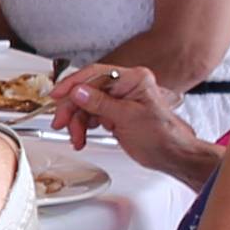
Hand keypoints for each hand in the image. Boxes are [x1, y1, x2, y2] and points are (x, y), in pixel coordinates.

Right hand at [53, 60, 213, 181]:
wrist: (172, 155)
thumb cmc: (162, 135)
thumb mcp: (128, 117)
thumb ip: (100, 103)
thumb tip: (78, 92)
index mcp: (132, 79)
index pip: (95, 74)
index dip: (73, 84)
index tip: (57, 95)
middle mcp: (124, 87)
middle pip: (86, 91)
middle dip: (72, 108)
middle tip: (62, 122)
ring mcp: (118, 100)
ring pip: (85, 106)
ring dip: (76, 122)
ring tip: (76, 137)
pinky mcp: (114, 114)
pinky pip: (90, 116)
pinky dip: (82, 127)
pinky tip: (81, 137)